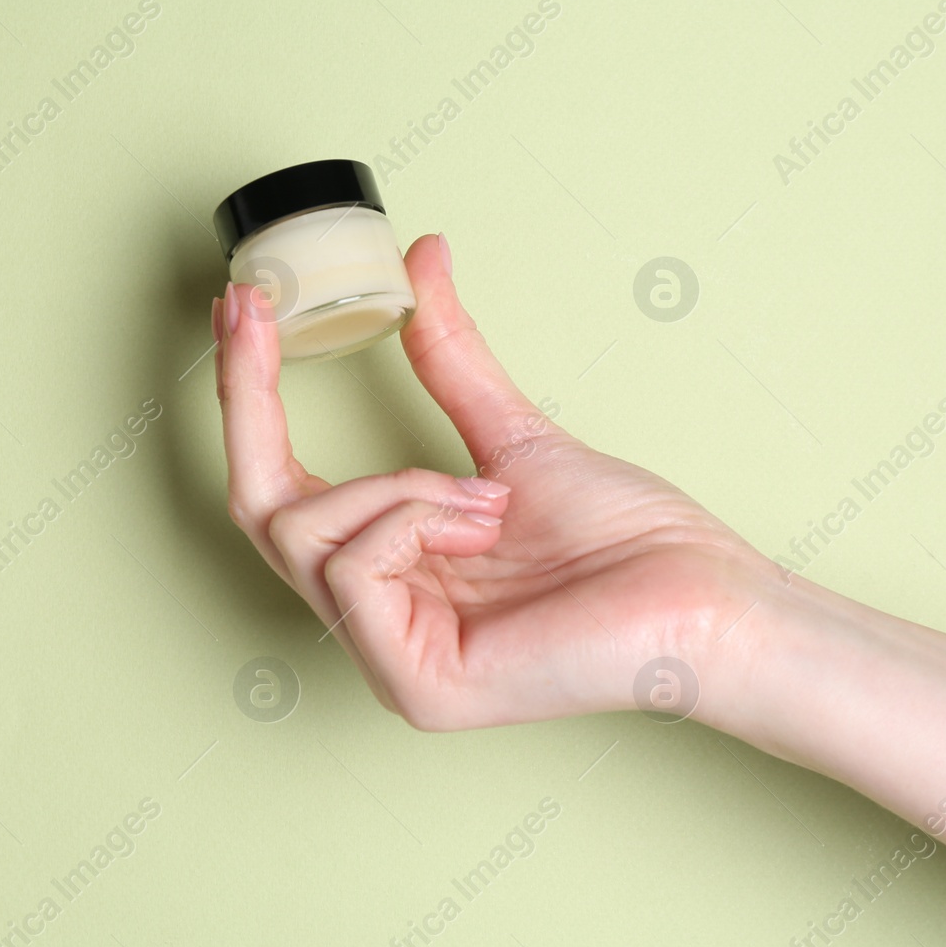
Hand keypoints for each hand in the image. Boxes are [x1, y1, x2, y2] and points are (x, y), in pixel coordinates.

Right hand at [214, 234, 774, 729]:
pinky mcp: (415, 687)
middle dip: (252, 400)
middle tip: (253, 310)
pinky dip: (414, 516)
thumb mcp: (514, 436)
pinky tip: (483, 523)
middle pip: (262, 509)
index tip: (241, 306)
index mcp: (394, 574)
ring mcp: (388, 662)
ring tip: (486, 497)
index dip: (249, 399)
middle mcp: (376, 623)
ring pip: (301, 529)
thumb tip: (420, 260)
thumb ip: (450, 362)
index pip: (283, 491)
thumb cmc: (628, 539)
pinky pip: (355, 567)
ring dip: (394, 481)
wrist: (704, 596)